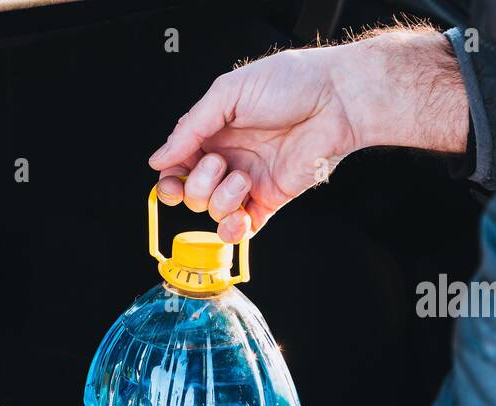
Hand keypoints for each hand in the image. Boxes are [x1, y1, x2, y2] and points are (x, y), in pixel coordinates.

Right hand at [149, 28, 468, 239]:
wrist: (337, 100)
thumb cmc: (290, 84)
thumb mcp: (228, 94)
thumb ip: (190, 128)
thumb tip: (159, 159)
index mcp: (214, 132)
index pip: (178, 166)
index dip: (169, 178)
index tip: (170, 179)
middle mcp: (228, 158)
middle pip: (191, 193)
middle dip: (197, 185)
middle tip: (219, 163)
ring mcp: (248, 182)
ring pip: (213, 211)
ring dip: (221, 199)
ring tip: (243, 176)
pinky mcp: (269, 200)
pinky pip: (243, 229)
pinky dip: (234, 231)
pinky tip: (239, 219)